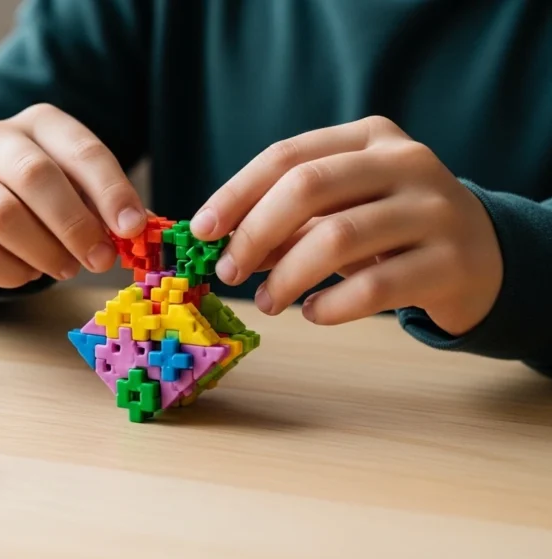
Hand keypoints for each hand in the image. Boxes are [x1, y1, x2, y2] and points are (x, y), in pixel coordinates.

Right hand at [0, 103, 146, 287]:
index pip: (80, 149)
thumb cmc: (41, 201)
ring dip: (43, 250)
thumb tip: (143, 230)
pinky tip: (27, 274)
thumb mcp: (79, 192)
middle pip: (35, 175)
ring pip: (1, 215)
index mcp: (39, 124)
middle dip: (75, 224)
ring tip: (65, 267)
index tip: (131, 229)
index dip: (110, 191)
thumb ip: (109, 209)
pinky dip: (12, 272)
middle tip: (100, 259)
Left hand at [190, 116, 502, 335]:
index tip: (201, 231)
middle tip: (228, 271)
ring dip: (288, 277)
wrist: (484, 256)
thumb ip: (288, 220)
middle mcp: (406, 162)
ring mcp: (434, 209)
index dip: (236, 193)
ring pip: (338, 238)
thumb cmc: (392, 228)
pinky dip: (331, 306)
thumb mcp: (342, 210)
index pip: (287, 156)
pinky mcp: (451, 262)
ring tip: (267, 302)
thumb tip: (222, 244)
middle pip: (308, 186)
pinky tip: (313, 314)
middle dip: (254, 233)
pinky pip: (374, 287)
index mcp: (369, 137)